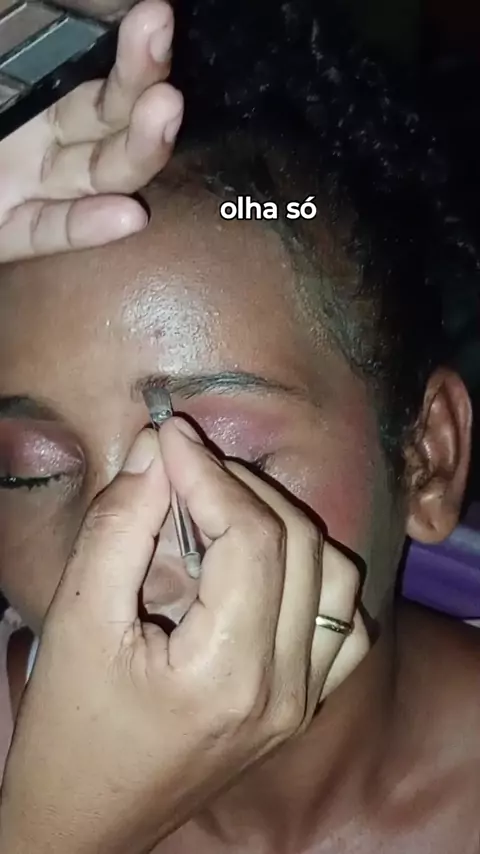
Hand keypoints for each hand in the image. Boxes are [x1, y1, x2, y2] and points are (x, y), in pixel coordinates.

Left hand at [0, 0, 182, 262]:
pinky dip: (85, 227)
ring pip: (91, 175)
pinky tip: (130, 218)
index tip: (160, 21)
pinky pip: (46, 231)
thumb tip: (127, 3)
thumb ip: (48, 21)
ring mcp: (22, 186)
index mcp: (34, 90)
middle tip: (167, 53)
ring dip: (136, 150)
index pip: (102, 81)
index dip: (134, 60)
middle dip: (141, 90)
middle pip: (107, 121)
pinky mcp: (2, 231)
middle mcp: (36, 136)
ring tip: (167, 112)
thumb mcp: (2, 38)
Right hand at [0, 421, 368, 853]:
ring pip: (333, 575)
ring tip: (220, 506)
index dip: (211, 473)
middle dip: (242, 487)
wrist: (86, 818)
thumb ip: (121, 525)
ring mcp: (305, 702)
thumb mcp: (78, 619)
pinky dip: (311, 574)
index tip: (170, 436)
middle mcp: (287, 690)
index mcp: (230, 674)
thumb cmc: (70, 727)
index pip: (251, 538)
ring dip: (280, 523)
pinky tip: (262, 564)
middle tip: (185, 465)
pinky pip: (342, 621)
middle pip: (299, 545)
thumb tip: (159, 449)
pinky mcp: (305, 705)